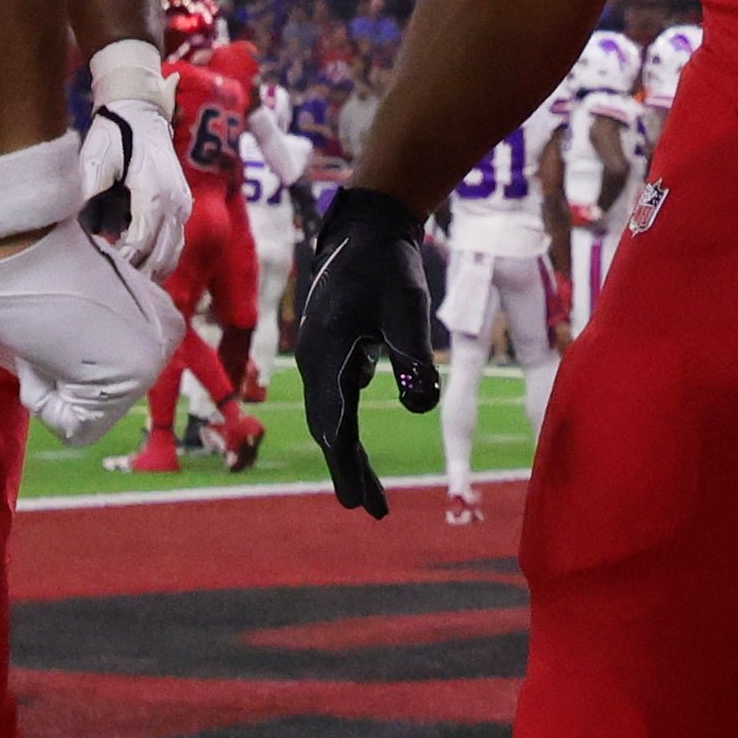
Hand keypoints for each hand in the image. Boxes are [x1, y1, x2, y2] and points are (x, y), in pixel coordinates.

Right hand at [0, 221, 183, 445]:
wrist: (24, 239)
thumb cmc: (32, 267)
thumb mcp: (75, 311)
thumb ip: (88, 341)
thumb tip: (70, 373)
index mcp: (156, 320)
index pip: (98, 384)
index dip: (57, 362)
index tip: (56, 317)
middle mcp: (166, 340)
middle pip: (93, 403)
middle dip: (55, 375)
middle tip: (48, 325)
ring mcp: (154, 358)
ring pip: (83, 417)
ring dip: (47, 383)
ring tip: (48, 331)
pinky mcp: (135, 374)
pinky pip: (76, 427)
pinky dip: (43, 398)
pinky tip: (46, 348)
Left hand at [78, 95, 191, 274]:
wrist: (141, 111)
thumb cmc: (114, 133)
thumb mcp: (95, 157)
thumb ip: (87, 189)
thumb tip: (72, 221)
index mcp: (153, 194)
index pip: (139, 243)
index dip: (120, 263)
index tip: (98, 272)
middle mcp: (175, 203)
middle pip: (159, 256)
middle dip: (136, 276)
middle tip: (109, 289)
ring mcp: (183, 205)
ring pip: (172, 254)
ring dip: (151, 272)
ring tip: (125, 286)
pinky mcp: (184, 204)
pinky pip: (176, 243)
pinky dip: (161, 260)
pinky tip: (141, 269)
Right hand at [296, 186, 440, 516]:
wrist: (367, 227)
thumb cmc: (386, 264)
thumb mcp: (406, 305)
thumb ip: (413, 353)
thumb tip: (422, 406)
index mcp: (325, 353)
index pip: (333, 415)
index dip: (346, 457)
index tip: (357, 496)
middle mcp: (315, 361)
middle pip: (329, 427)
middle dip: (348, 469)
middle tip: (370, 510)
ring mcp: (321, 357)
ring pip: (332, 417)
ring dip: (348, 455)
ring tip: (367, 496)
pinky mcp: (333, 352)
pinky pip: (337, 401)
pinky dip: (348, 429)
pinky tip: (354, 444)